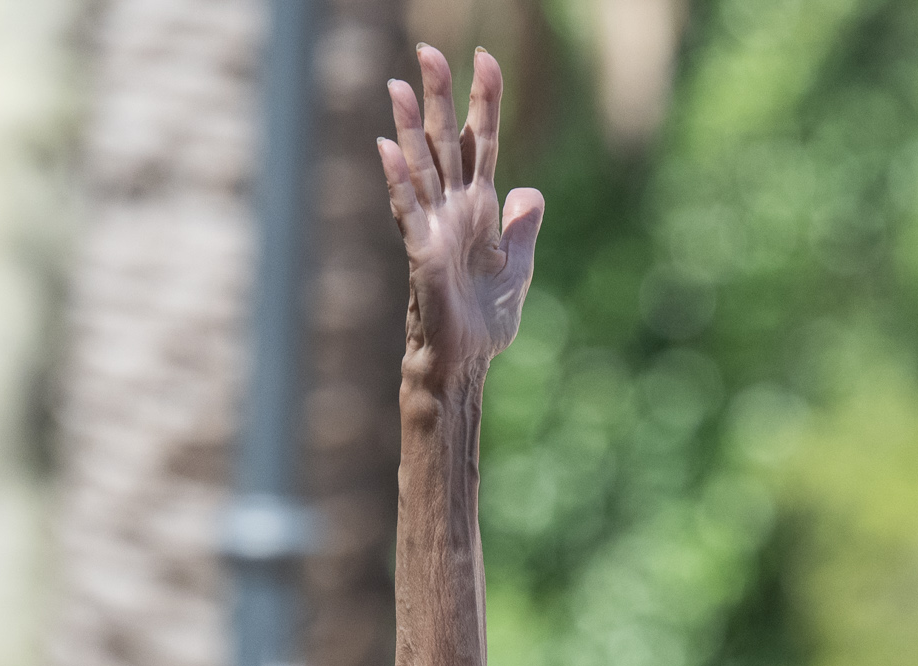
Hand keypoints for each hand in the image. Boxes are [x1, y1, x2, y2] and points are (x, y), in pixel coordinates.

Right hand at [381, 46, 544, 388]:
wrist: (464, 363)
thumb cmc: (483, 320)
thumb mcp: (518, 267)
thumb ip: (523, 227)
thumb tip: (530, 192)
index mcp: (478, 208)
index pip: (482, 142)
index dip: (484, 102)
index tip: (485, 58)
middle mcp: (452, 210)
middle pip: (447, 142)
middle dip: (441, 97)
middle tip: (428, 49)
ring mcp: (434, 229)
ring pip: (422, 168)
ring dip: (411, 127)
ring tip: (399, 85)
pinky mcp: (423, 256)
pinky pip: (408, 212)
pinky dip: (398, 180)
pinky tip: (388, 148)